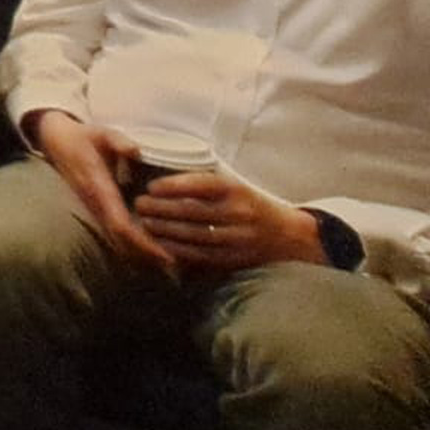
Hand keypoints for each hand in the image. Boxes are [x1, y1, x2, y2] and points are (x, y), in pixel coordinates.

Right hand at [24, 110, 171, 270]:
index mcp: (99, 189)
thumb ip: (118, 141)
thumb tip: (135, 150)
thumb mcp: (101, 133)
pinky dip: (134, 245)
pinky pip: (116, 235)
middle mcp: (96, 206)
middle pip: (122, 242)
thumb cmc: (82, 137)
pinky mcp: (96, 211)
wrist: (55, 141)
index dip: (143, 243)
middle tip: (178, 266)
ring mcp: (95, 211)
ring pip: (118, 242)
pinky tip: (153, 247)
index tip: (165, 255)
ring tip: (171, 261)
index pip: (121, 225)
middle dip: (148, 256)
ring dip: (141, 253)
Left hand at [133, 170, 324, 274]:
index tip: (151, 186)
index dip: (172, 186)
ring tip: (145, 223)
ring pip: (194, 235)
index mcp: (236, 189)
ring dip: (164, 230)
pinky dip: (178, 249)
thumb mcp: (236, 183)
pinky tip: (161, 243)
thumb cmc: (253, 203)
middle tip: (139, 205)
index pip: (200, 185)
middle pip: (192, 211)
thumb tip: (165, 170)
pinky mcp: (235, 258)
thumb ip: (206, 181)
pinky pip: (201, 255)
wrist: (290, 235)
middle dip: (161, 209)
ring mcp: (237, 238)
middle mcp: (238, 213)